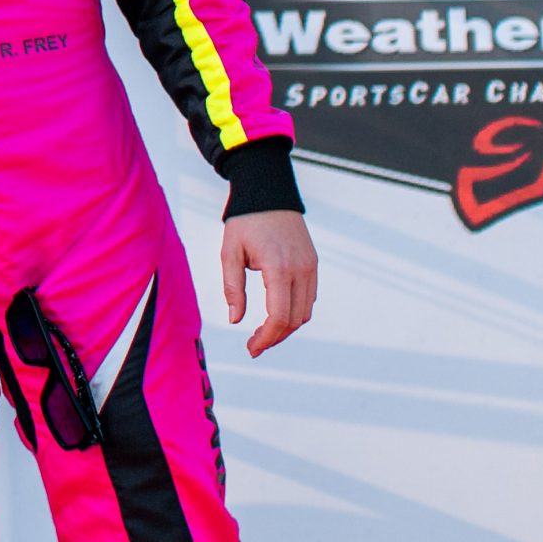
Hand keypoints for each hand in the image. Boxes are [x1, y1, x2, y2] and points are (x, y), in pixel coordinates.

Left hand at [221, 210, 316, 356]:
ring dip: (286, 327)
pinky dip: (295, 311)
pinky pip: (309, 297)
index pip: (279, 316)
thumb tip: (235, 320)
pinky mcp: (313, 264)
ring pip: (305, 311)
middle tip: (254, 345)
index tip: (252, 348)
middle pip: (295, 319)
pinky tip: (276, 314)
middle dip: (275, 337)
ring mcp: (310, 267)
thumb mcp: (229, 252)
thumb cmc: (245, 221)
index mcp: (279, 267)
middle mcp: (301, 270)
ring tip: (263, 333)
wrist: (268, 193)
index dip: (267, 338)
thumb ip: (233, 288)